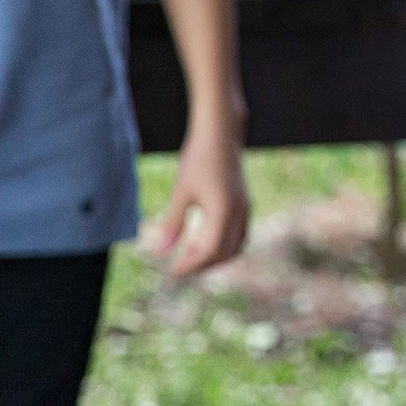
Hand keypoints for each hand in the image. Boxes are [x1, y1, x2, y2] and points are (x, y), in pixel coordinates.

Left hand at [154, 110, 250, 276]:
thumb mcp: (181, 192)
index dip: (191, 265)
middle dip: (202, 265)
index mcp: (223, 211)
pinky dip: (223, 244)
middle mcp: (239, 212)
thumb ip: (173, 223)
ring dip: (215, 256)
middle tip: (179, 267)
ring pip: (236, 246)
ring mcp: (245, 208)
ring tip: (190, 255)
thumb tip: (160, 252)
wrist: (220, 134)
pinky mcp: (244, 203)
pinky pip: (239, 234)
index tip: (172, 271)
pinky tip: (202, 238)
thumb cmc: (198, 160)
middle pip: (224, 253)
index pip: (209, 251)